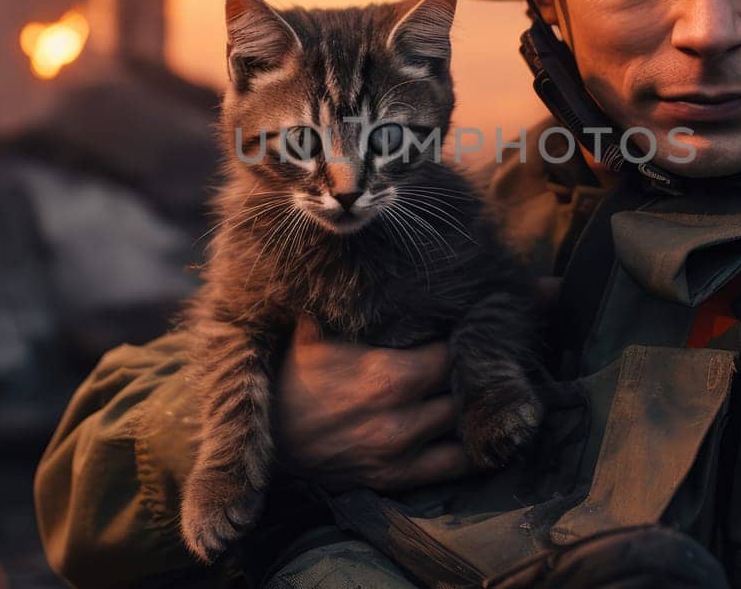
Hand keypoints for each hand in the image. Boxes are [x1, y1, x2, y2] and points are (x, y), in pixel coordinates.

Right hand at [274, 318, 470, 492]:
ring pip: (464, 424)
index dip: (460, 339)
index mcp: (388, 375)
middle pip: (464, 387)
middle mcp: (402, 416)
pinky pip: (455, 466)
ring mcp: (402, 452)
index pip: (451, 352)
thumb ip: (342, 303)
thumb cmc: (289, 381)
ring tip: (472, 389)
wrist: (265, 442)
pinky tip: (475, 431)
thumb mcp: (311, 333)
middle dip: (469, 371)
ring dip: (470, 406)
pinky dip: (471, 449)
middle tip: (473, 359)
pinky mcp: (397, 478)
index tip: (462, 331)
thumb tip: (357, 262)